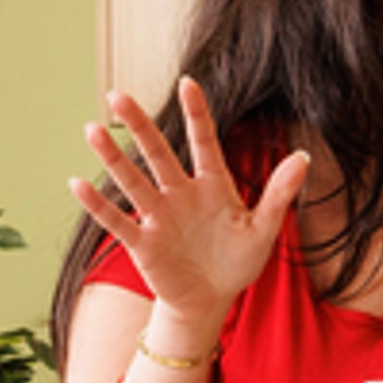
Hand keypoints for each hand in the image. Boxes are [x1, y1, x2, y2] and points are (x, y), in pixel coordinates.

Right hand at [70, 78, 309, 329]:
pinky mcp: (143, 242)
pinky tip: (78, 183)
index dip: (196, 113)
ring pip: (133, 181)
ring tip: (92, 129)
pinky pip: (117, 221)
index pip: (203, 141)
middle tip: (118, 95)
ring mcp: (158, 216)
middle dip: (139, 125)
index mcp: (211, 185)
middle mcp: (180, 193)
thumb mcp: (263, 229)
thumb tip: (304, 157)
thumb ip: (278, 193)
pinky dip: (98, 204)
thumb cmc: (237, 262)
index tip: (187, 82)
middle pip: (157, 152)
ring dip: (113, 157)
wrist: (211, 300)